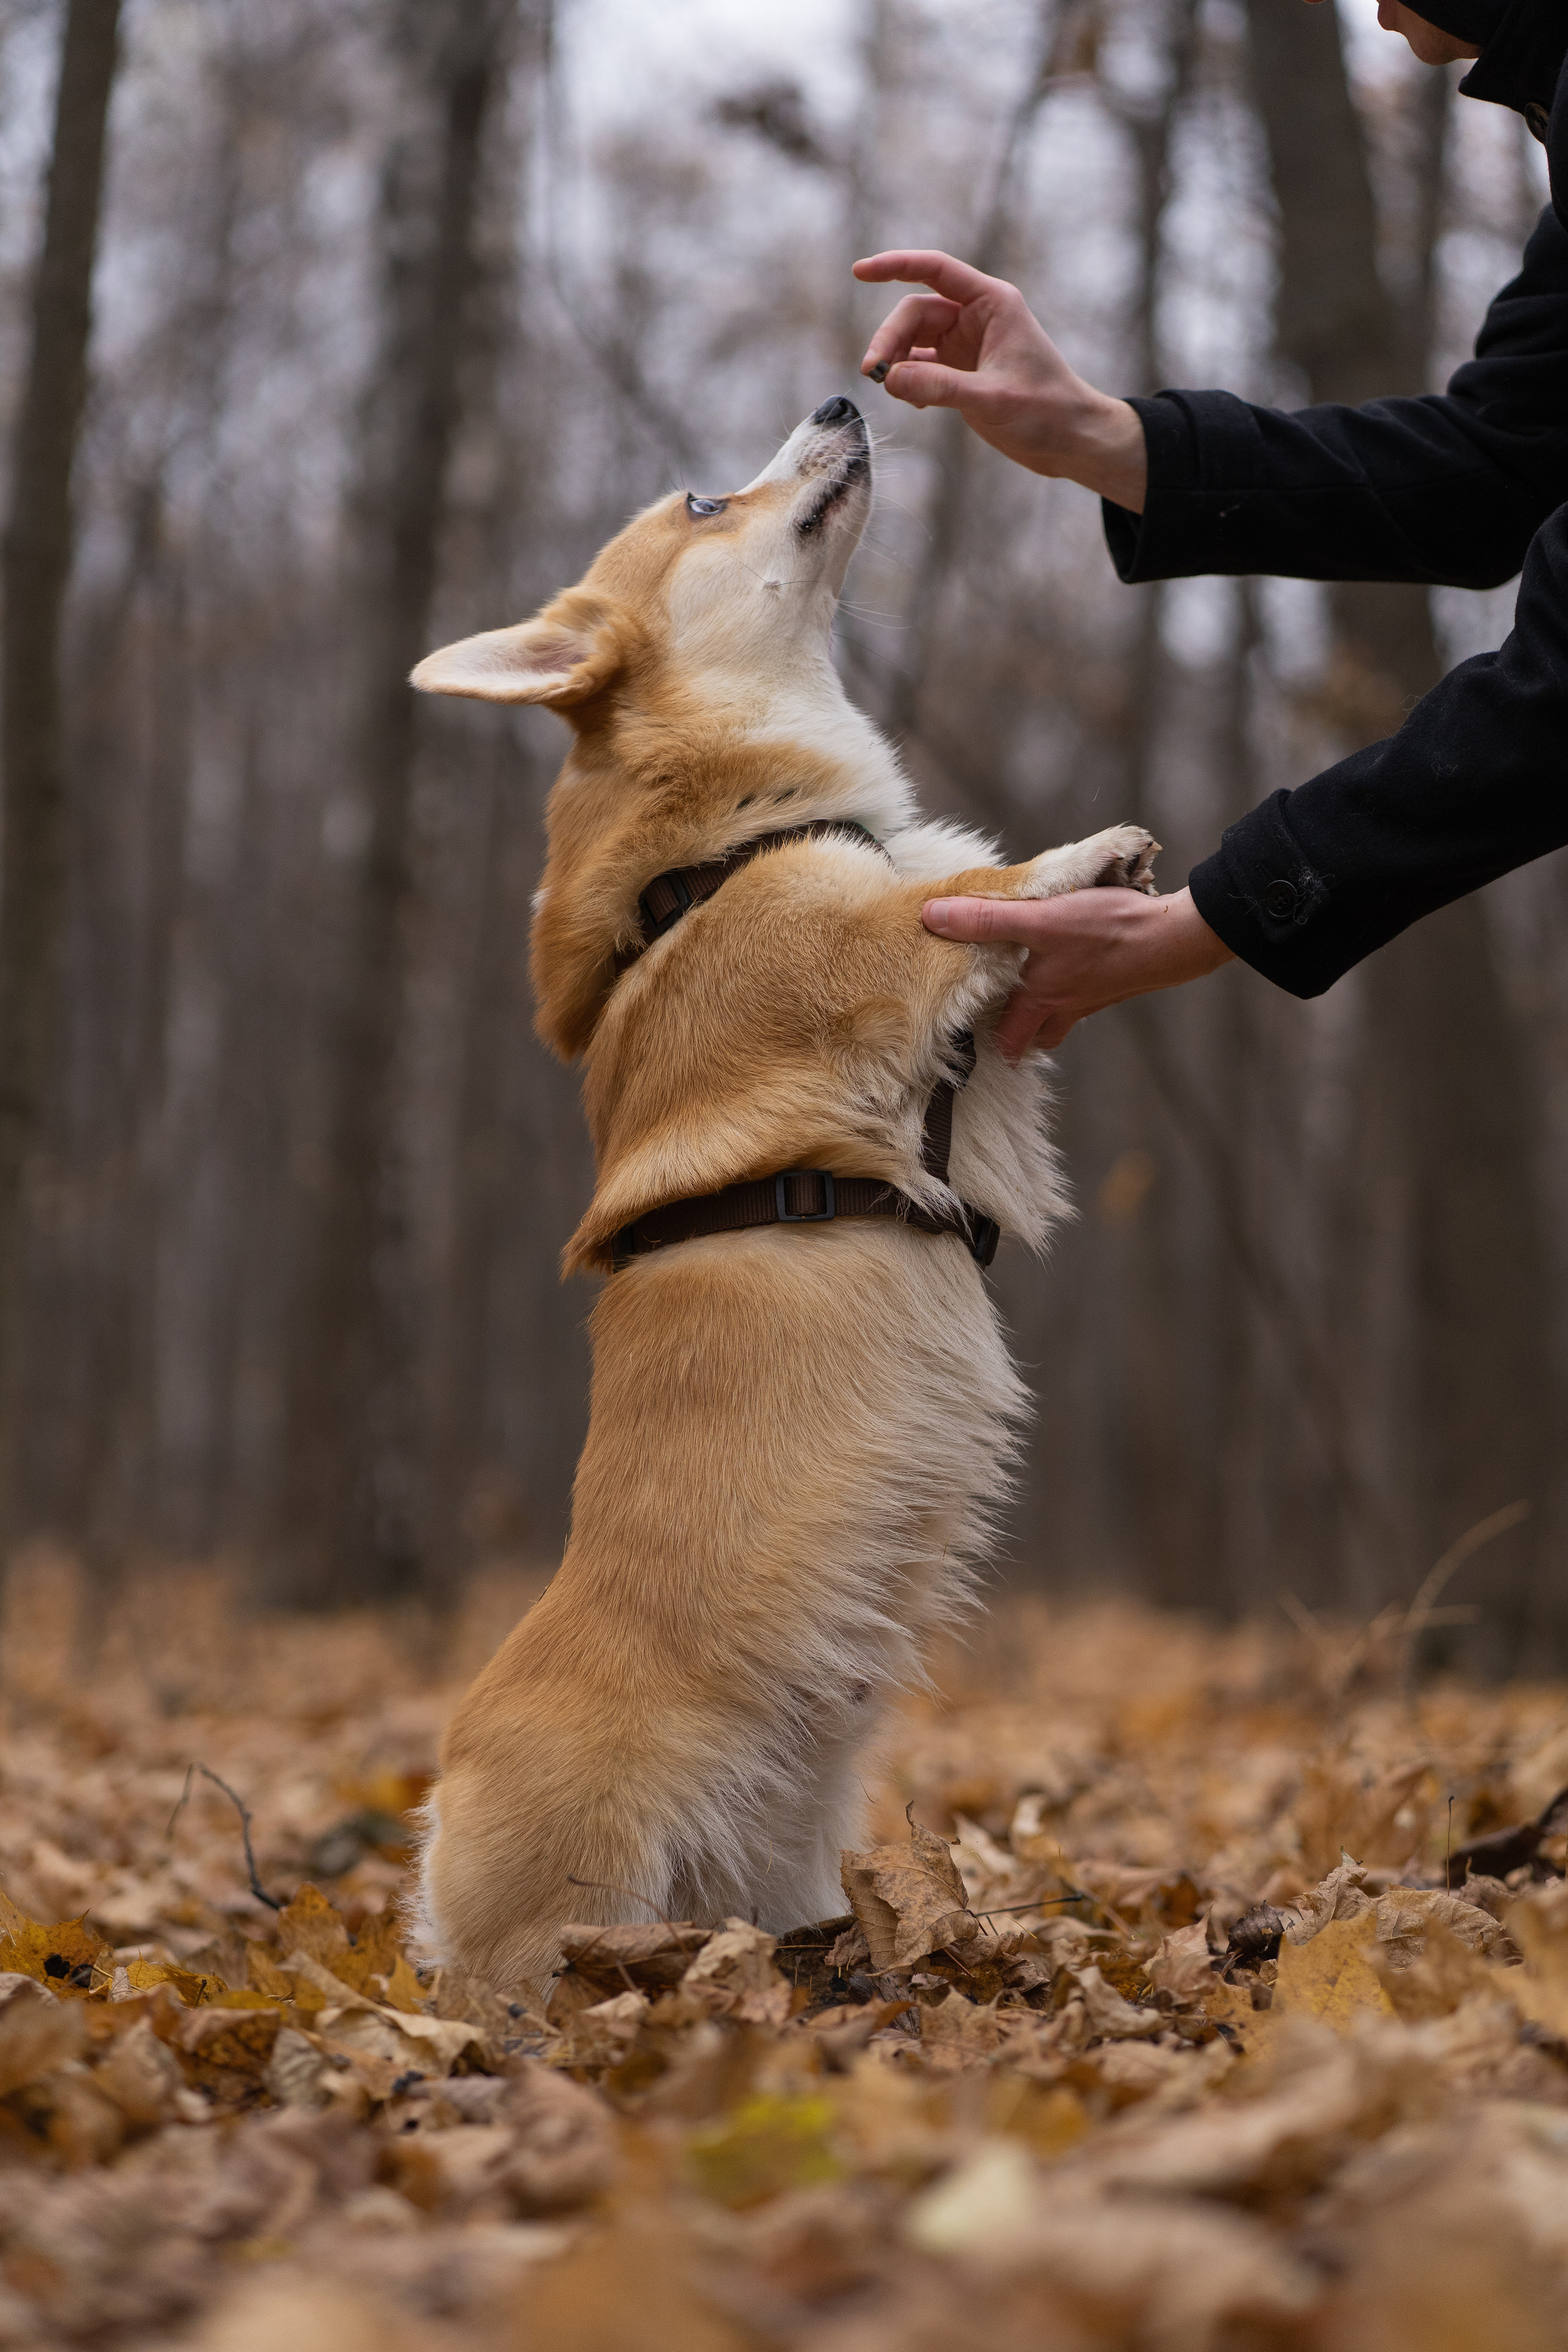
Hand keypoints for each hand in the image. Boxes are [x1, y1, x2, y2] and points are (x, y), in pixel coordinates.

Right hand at [854, 249, 1147, 511]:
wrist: (1072, 441)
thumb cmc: (1047, 411)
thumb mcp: (991, 399)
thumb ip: (940, 387)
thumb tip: (888, 379)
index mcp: (991, 303)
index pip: (935, 270)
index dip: (895, 265)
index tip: (859, 272)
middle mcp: (977, 318)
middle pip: (916, 312)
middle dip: (890, 339)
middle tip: (873, 373)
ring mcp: (967, 346)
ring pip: (914, 341)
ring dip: (896, 361)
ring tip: (891, 389)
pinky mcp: (962, 374)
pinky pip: (922, 368)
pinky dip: (910, 382)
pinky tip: (913, 402)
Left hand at [922, 885, 1233, 1054]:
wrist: (1176, 937)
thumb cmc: (1108, 930)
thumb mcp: (1039, 919)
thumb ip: (985, 920)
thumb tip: (932, 916)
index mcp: (1043, 998)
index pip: (1012, 1040)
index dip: (995, 1048)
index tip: (977, 1050)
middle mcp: (1069, 1005)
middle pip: (1041, 1036)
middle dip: (1023, 1039)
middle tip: (1005, 1035)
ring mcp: (1098, 995)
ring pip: (1066, 1016)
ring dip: (1049, 1014)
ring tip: (1035, 999)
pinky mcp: (1120, 980)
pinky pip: (1091, 993)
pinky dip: (1078, 988)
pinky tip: (1078, 965)